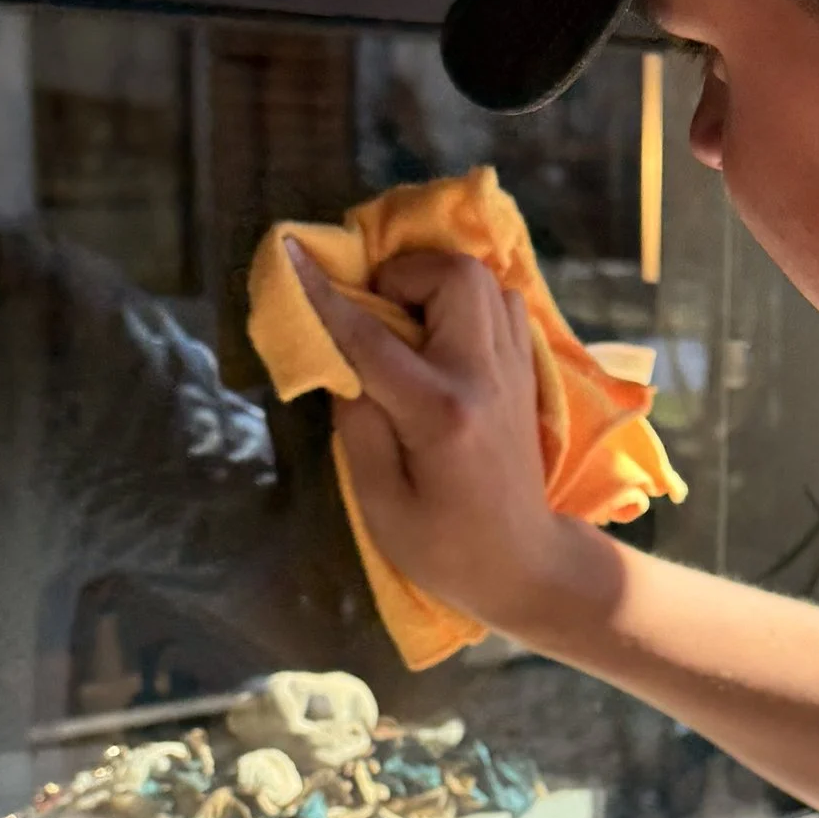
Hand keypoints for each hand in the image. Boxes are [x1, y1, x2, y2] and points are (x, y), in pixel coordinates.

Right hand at [286, 243, 621, 650]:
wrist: (524, 564)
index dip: (325, 294)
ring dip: (437, 286)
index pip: (372, 337)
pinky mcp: (526, 372)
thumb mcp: (379, 502)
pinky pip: (502, 303)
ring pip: (485, 281)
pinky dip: (466, 302)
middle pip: (455, 276)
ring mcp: (514, 370)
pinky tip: (441, 337)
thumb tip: (344, 365)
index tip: (292, 252)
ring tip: (408, 325)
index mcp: (440, 414)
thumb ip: (358, 425)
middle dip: (403, 277)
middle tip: (376, 314)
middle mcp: (484, 377)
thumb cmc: (442, 548)